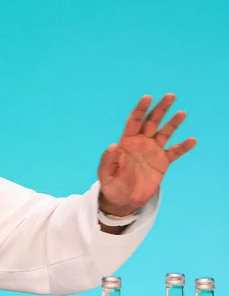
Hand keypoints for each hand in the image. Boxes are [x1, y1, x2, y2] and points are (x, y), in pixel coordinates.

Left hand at [97, 93, 195, 216]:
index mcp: (126, 142)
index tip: (147, 97)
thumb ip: (108, 160)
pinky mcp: (162, 163)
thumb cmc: (111, 185)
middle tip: (170, 96)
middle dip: (160, 109)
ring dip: (173, 123)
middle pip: (152, 122)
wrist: (123, 199)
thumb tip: (113, 145)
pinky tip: (192, 140)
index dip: (141, 109)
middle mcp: (140, 143)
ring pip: (164, 133)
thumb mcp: (105, 173)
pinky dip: (183, 147)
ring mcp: (152, 151)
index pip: (134, 121)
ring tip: (182, 113)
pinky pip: (174, 152)